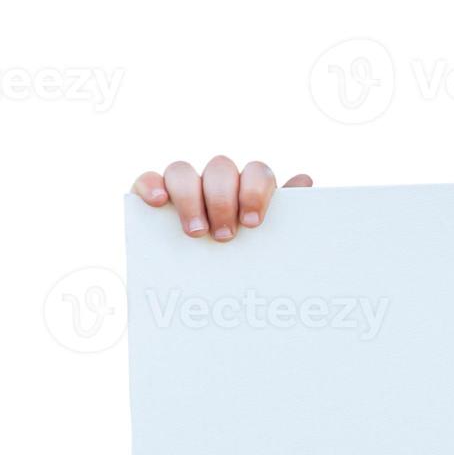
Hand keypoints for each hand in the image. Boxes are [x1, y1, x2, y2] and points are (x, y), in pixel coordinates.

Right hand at [131, 157, 312, 240]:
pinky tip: (157, 202)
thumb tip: (305, 180)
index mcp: (249, 186)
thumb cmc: (246, 256)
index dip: (254, 192)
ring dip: (189, 198)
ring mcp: (185, 184)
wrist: (208, 286)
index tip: (252, 223)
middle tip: (225, 236)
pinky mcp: (153, 193)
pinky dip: (151, 184)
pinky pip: (148, 178)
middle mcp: (218, 179)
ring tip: (196, 232)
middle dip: (222, 201)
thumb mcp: (266, 241)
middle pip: (220, 168)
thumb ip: (285, 214)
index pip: (256, 171)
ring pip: (182, 170)